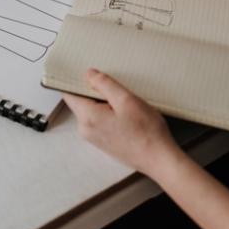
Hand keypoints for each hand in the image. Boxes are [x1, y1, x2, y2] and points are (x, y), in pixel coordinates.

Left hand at [63, 69, 178, 175]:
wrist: (159, 159)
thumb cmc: (145, 130)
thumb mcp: (126, 100)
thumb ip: (104, 84)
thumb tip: (88, 74)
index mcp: (87, 117)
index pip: (69, 94)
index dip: (73, 80)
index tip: (84, 69)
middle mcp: (85, 129)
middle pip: (80, 101)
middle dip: (92, 89)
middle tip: (111, 80)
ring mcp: (94, 137)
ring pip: (90, 110)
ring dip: (102, 100)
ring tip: (121, 96)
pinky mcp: (103, 142)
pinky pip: (98, 120)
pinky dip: (106, 111)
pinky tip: (124, 110)